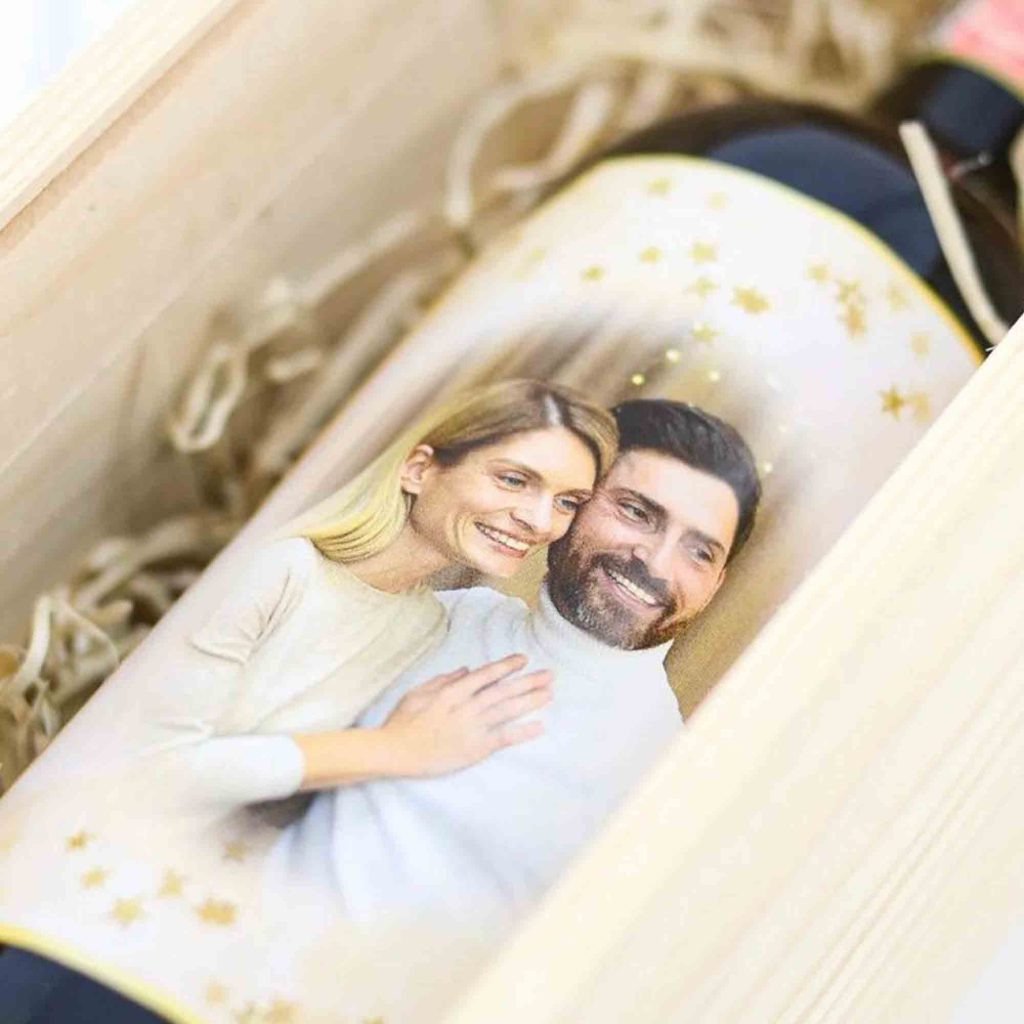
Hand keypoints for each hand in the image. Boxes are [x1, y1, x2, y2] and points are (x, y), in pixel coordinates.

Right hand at [381, 654, 552, 777]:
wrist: (395, 752)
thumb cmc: (403, 722)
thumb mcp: (419, 692)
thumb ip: (444, 679)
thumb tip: (467, 669)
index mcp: (453, 691)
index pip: (486, 674)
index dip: (507, 666)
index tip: (524, 659)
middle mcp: (466, 707)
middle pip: (504, 691)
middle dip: (528, 681)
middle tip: (549, 675)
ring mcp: (472, 728)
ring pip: (508, 711)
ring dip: (531, 702)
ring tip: (549, 694)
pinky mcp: (475, 749)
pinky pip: (504, 738)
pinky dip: (522, 732)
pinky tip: (539, 726)